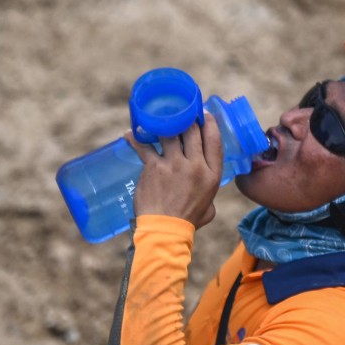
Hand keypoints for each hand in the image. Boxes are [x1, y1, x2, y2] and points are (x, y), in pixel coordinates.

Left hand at [126, 114, 222, 228]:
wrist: (164, 231)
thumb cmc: (187, 221)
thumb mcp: (209, 206)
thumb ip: (208, 192)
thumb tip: (201, 185)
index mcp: (212, 175)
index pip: (214, 140)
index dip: (209, 123)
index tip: (203, 114)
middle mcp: (196, 166)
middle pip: (192, 131)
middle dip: (185, 118)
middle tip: (177, 113)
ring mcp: (174, 165)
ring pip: (170, 133)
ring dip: (163, 124)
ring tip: (156, 120)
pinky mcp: (154, 167)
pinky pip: (144, 146)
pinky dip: (136, 139)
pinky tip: (129, 135)